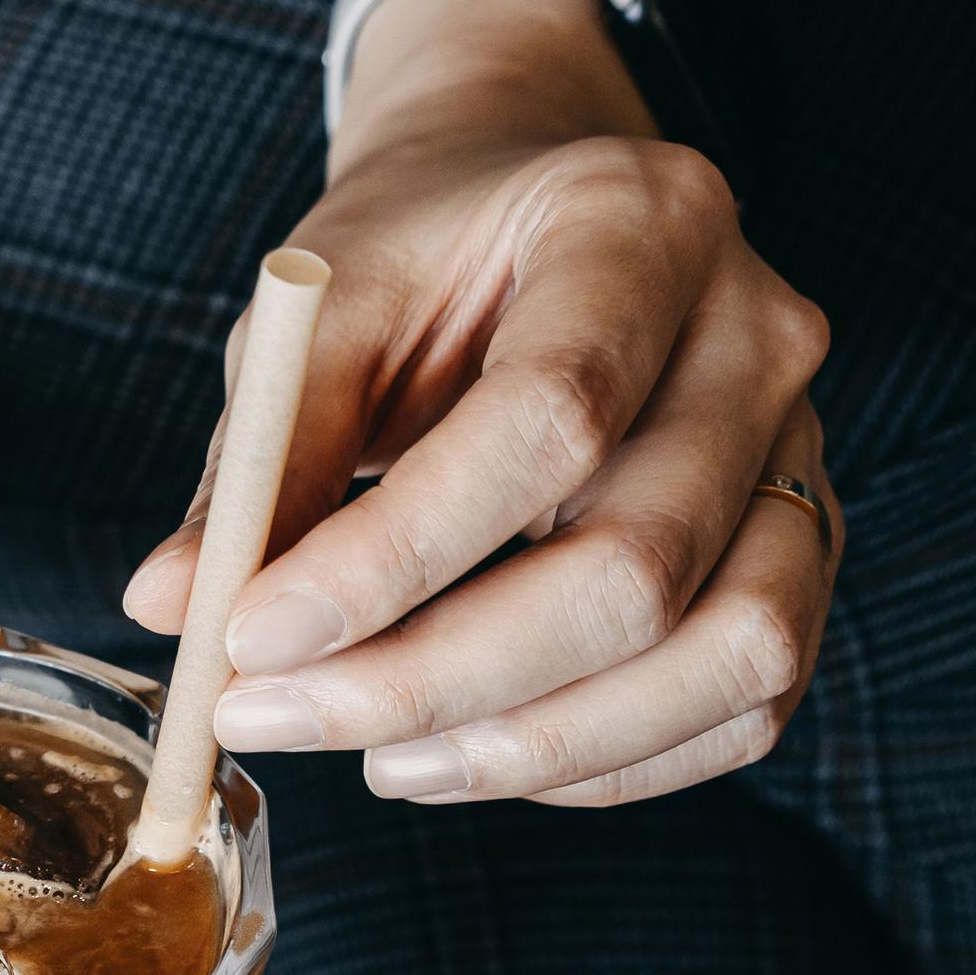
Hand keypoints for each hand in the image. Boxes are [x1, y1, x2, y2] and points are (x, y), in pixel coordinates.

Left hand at [123, 0, 839, 807]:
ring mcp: (803, 448)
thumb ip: (261, 455)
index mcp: (638, 224)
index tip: (248, 638)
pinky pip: (743, 703)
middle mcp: (756, 334)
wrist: (539, 211)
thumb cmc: (424, 260)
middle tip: (271, 717)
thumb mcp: (322, 310)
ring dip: (531, 745)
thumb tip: (170, 603)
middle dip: (432, 679)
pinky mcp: (805, 547)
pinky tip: (471, 752)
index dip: (390, 557)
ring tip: (376, 760)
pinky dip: (604, 763)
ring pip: (724, 654)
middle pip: (636, 565)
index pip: (545, 421)